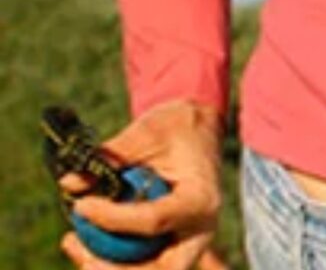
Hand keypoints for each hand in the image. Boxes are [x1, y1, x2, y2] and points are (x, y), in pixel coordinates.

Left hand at [57, 100, 228, 269]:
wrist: (196, 131)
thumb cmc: (175, 127)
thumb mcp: (146, 133)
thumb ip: (111, 156)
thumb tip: (69, 183)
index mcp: (200, 199)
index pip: (154, 221)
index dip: (112, 218)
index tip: (80, 205)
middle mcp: (197, 230)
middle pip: (160, 269)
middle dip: (116, 268)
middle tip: (79, 246)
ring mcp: (184, 242)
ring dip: (106, 267)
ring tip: (72, 242)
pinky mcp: (168, 246)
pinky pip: (138, 265)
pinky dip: (106, 261)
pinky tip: (79, 243)